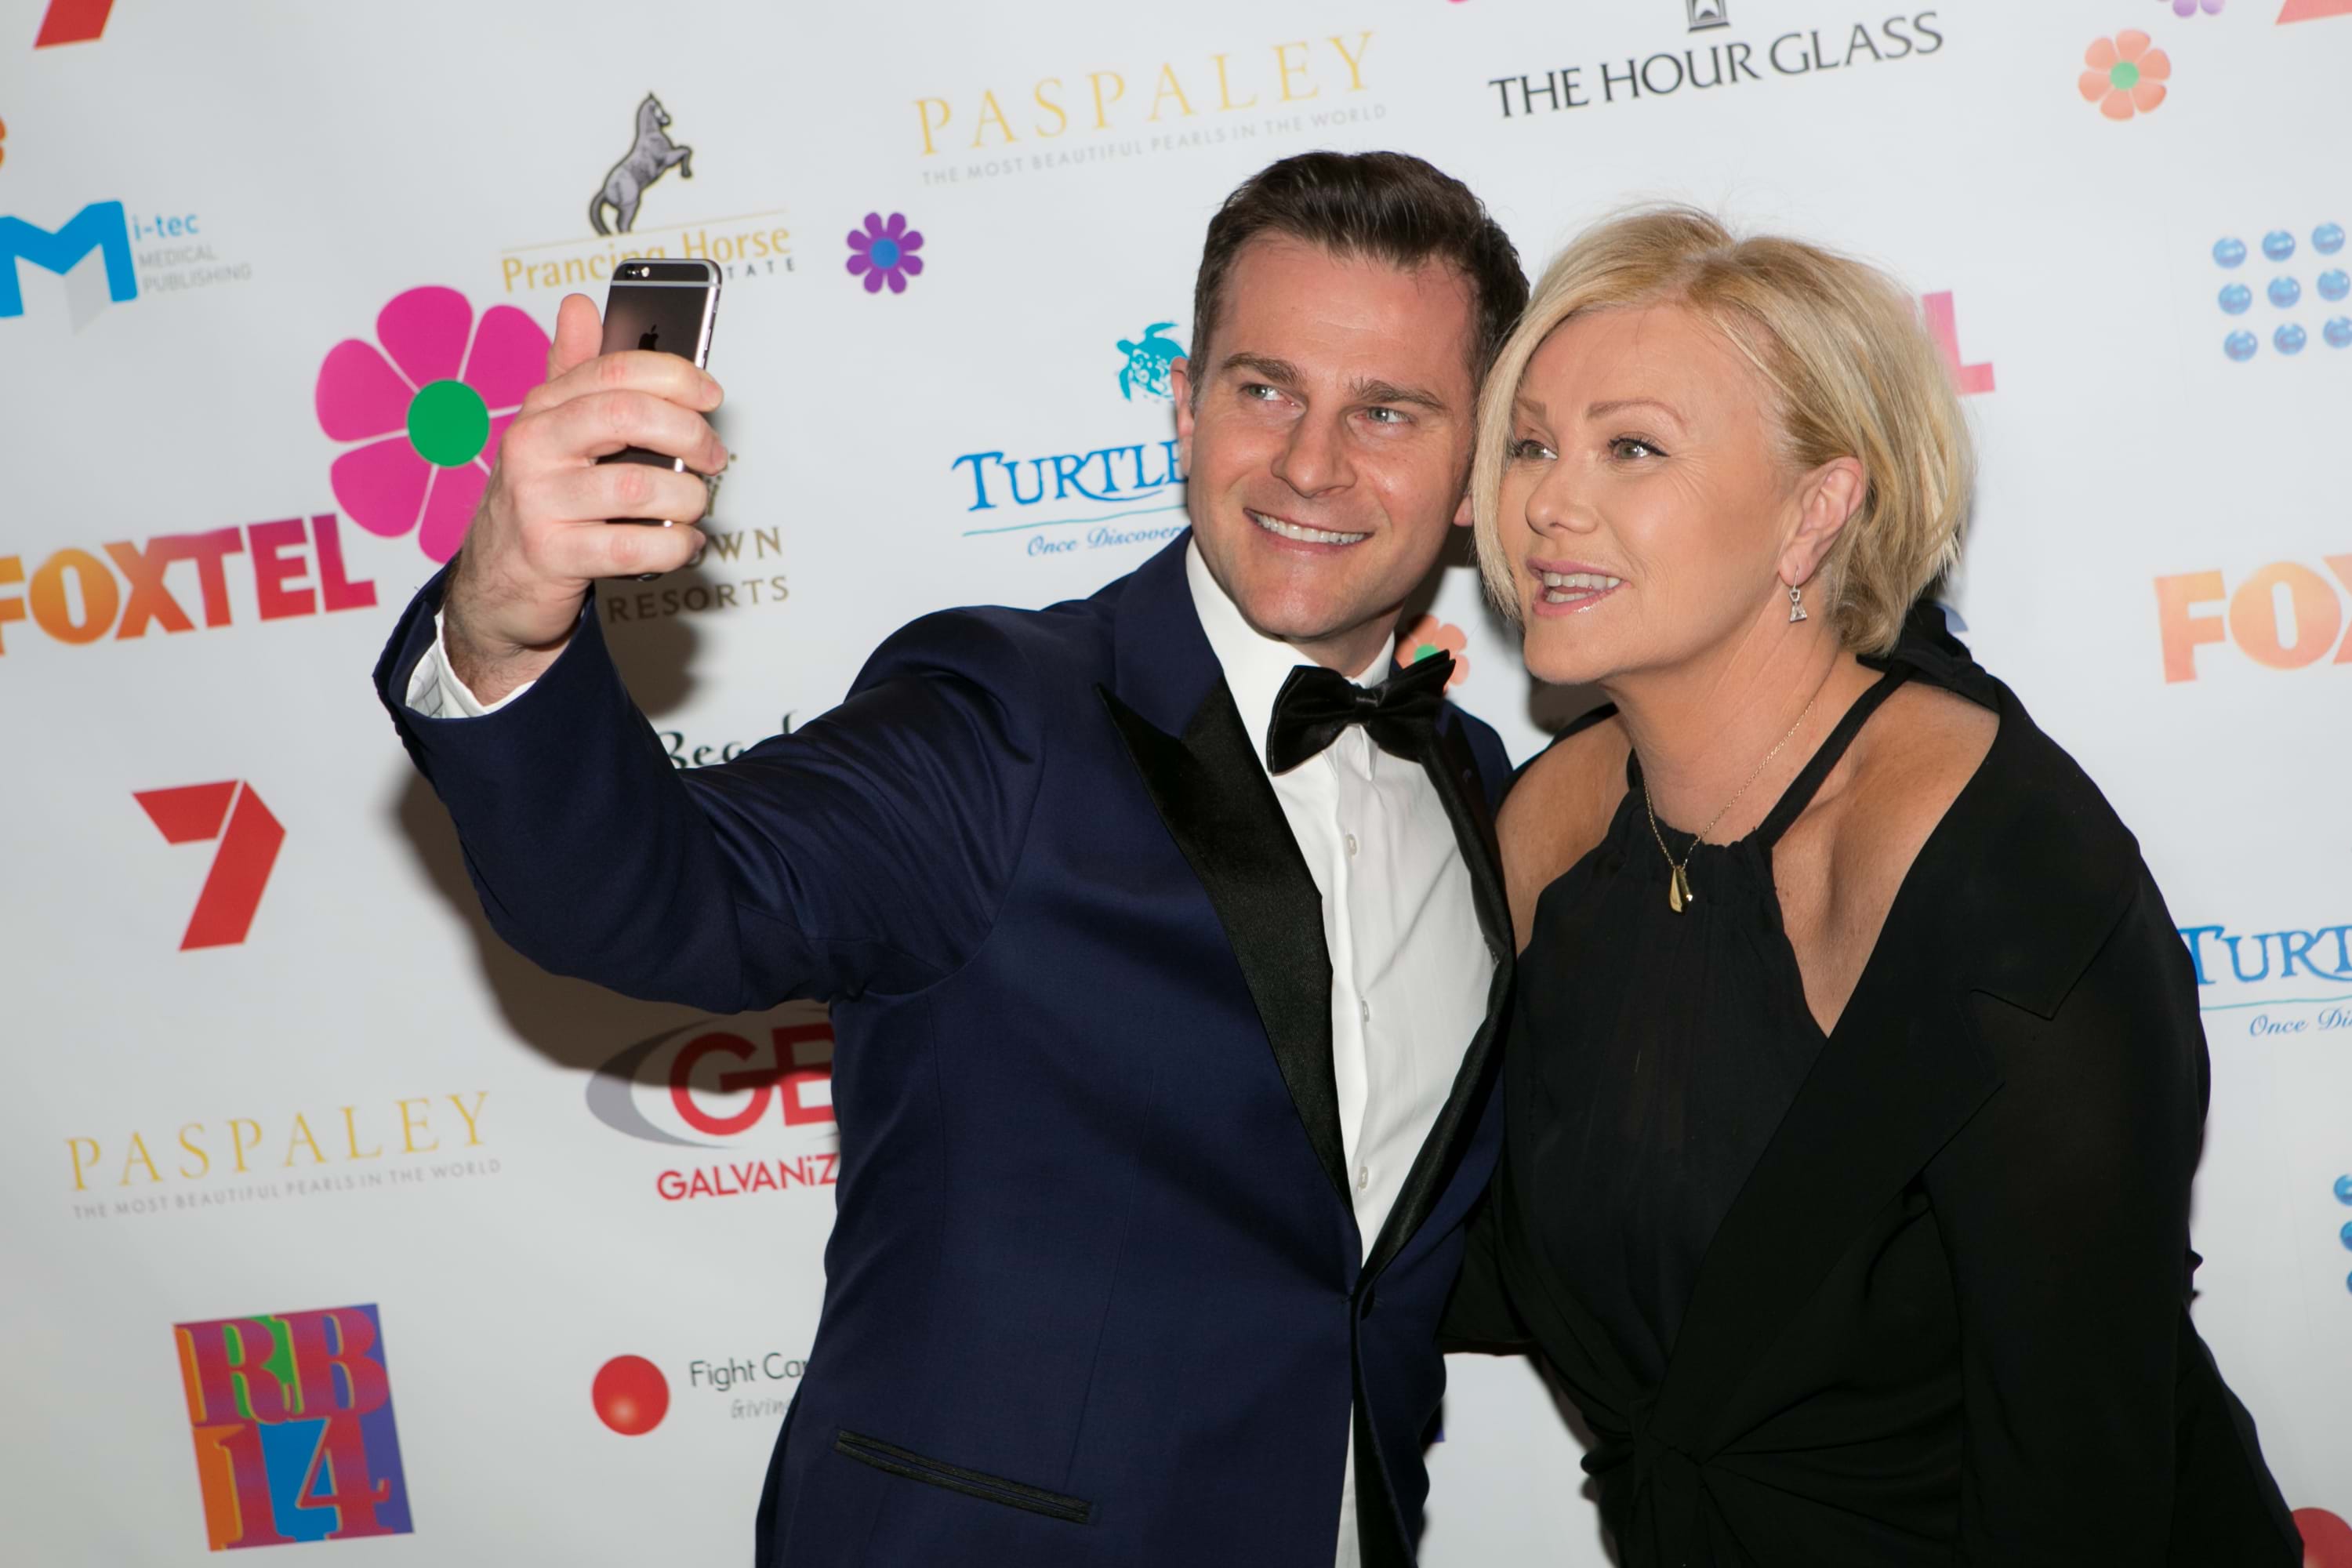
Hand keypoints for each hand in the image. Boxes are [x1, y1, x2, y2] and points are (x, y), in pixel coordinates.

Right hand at [440, 292, 727, 701]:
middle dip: (690, 433)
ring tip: (692, 506)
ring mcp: (538, 503)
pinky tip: (681, 542)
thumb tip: (580, 305)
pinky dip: (673, 546)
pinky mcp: (552, 556)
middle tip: (712, 456)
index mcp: (542, 409)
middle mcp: (533, 448)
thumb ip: (571, 370)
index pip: (615, 371)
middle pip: (628, 416)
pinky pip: (633, 547)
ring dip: (686, 498)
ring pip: (639, 487)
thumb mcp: (550, 430)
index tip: (709, 395)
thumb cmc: (540, 499)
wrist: (498, 580)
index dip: (676, 376)